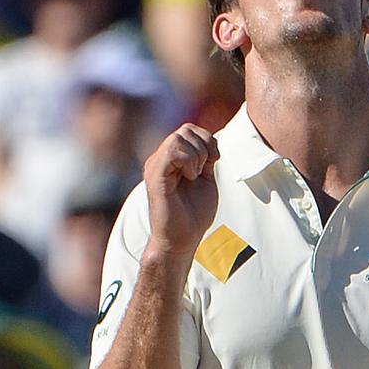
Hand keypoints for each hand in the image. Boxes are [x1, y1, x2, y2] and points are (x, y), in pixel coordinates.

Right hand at [143, 123, 218, 256]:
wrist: (183, 238)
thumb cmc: (194, 213)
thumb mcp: (206, 179)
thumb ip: (206, 158)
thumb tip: (212, 140)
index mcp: (171, 159)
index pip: (190, 129)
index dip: (207, 140)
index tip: (213, 161)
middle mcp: (160, 159)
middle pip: (186, 130)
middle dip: (204, 146)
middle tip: (203, 170)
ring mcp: (156, 166)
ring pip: (178, 137)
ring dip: (196, 155)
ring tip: (195, 175)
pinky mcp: (155, 176)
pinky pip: (171, 151)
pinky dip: (188, 160)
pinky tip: (190, 177)